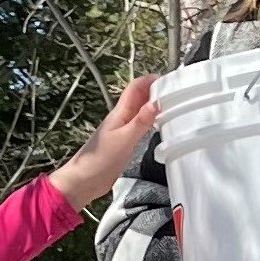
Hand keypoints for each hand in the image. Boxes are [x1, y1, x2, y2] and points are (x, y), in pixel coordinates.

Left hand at [49, 75, 160, 210]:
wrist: (84, 181)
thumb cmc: (99, 160)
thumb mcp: (124, 139)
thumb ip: (141, 122)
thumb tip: (156, 102)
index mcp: (119, 113)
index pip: (135, 87)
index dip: (151, 80)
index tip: (169, 81)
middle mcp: (121, 118)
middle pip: (139, 96)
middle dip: (155, 90)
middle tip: (175, 92)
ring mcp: (122, 130)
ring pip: (140, 110)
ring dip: (153, 105)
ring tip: (171, 106)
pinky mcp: (124, 142)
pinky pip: (139, 125)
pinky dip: (150, 121)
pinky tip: (158, 126)